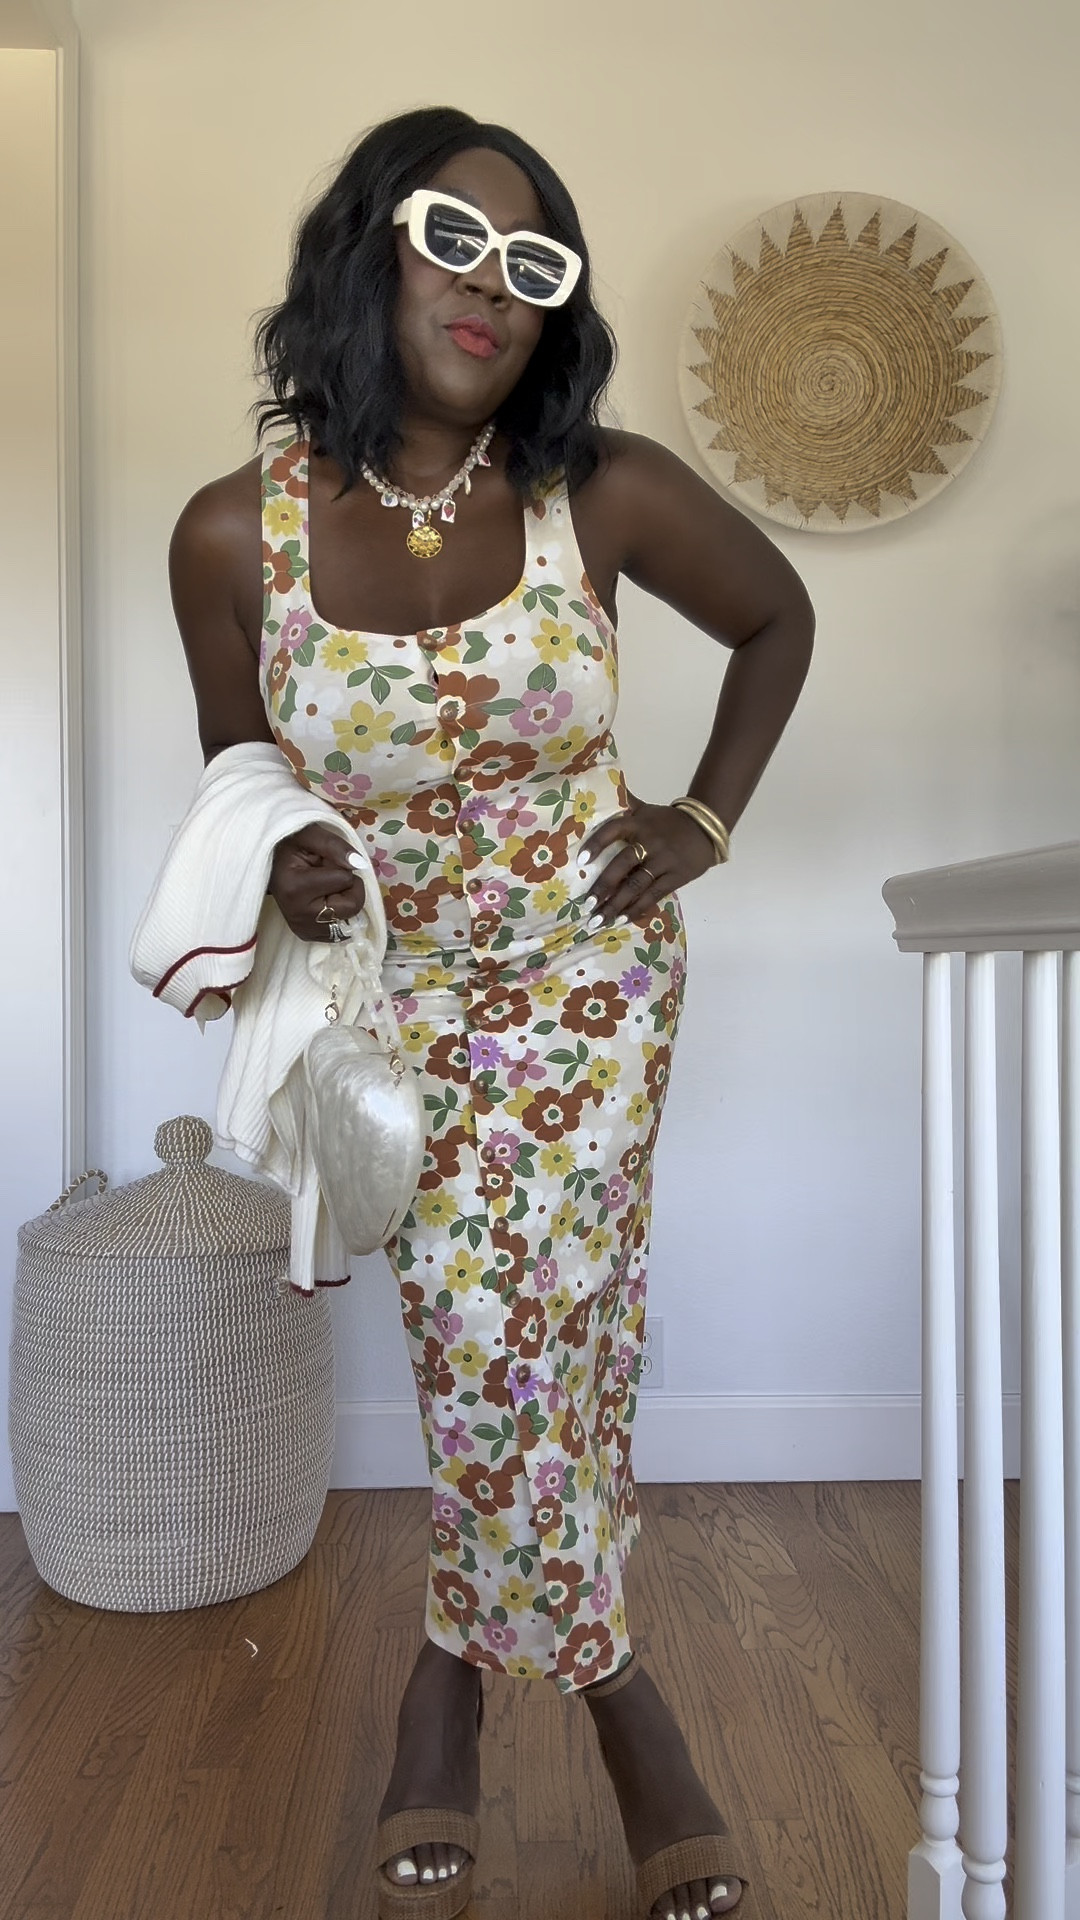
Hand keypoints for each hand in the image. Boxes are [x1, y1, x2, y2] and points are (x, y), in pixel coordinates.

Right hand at [268, 822, 365, 942]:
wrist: (271, 861)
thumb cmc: (290, 845)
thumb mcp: (308, 833)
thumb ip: (334, 845)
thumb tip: (360, 864)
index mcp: (295, 888)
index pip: (345, 880)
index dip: (342, 866)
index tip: (322, 860)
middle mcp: (298, 915)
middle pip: (352, 906)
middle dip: (348, 886)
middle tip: (327, 875)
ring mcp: (303, 929)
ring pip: (350, 918)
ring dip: (344, 900)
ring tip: (324, 888)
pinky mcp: (307, 936)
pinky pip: (343, 931)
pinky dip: (341, 915)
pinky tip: (325, 901)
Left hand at [580, 792, 716, 925]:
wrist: (705, 828)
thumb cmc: (668, 822)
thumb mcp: (646, 809)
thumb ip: (624, 801)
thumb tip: (601, 782)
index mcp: (638, 823)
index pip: (613, 830)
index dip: (597, 844)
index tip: (581, 861)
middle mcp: (650, 842)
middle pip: (623, 865)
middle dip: (603, 886)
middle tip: (587, 904)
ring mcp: (664, 861)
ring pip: (636, 885)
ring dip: (616, 904)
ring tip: (599, 919)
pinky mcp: (676, 877)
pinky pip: (654, 895)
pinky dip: (637, 908)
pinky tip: (622, 919)